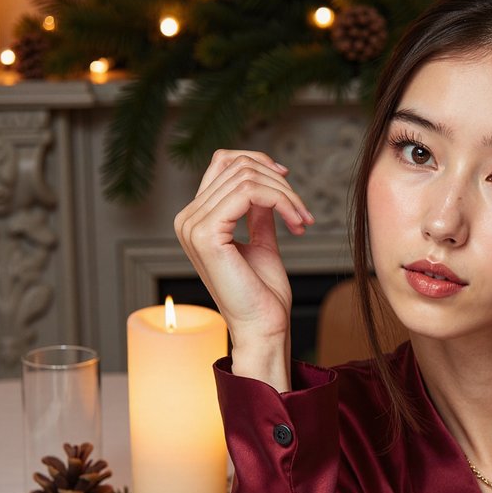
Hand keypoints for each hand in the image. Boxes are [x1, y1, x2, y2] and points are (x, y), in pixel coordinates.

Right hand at [174, 149, 314, 388]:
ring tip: (302, 221)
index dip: (260, 163)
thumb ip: (257, 213)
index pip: (222, 163)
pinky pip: (248, 193)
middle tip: (303, 213)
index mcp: (196, 220)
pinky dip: (281, 201)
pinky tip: (296, 223)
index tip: (289, 184)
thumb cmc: (263, 295)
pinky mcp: (207, 234)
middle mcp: (187, 220)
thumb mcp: (261, 243)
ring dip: (286, 195)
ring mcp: (192, 226)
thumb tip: (266, 182)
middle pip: (237, 166)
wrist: (263, 329)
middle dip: (280, 183)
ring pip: (246, 176)